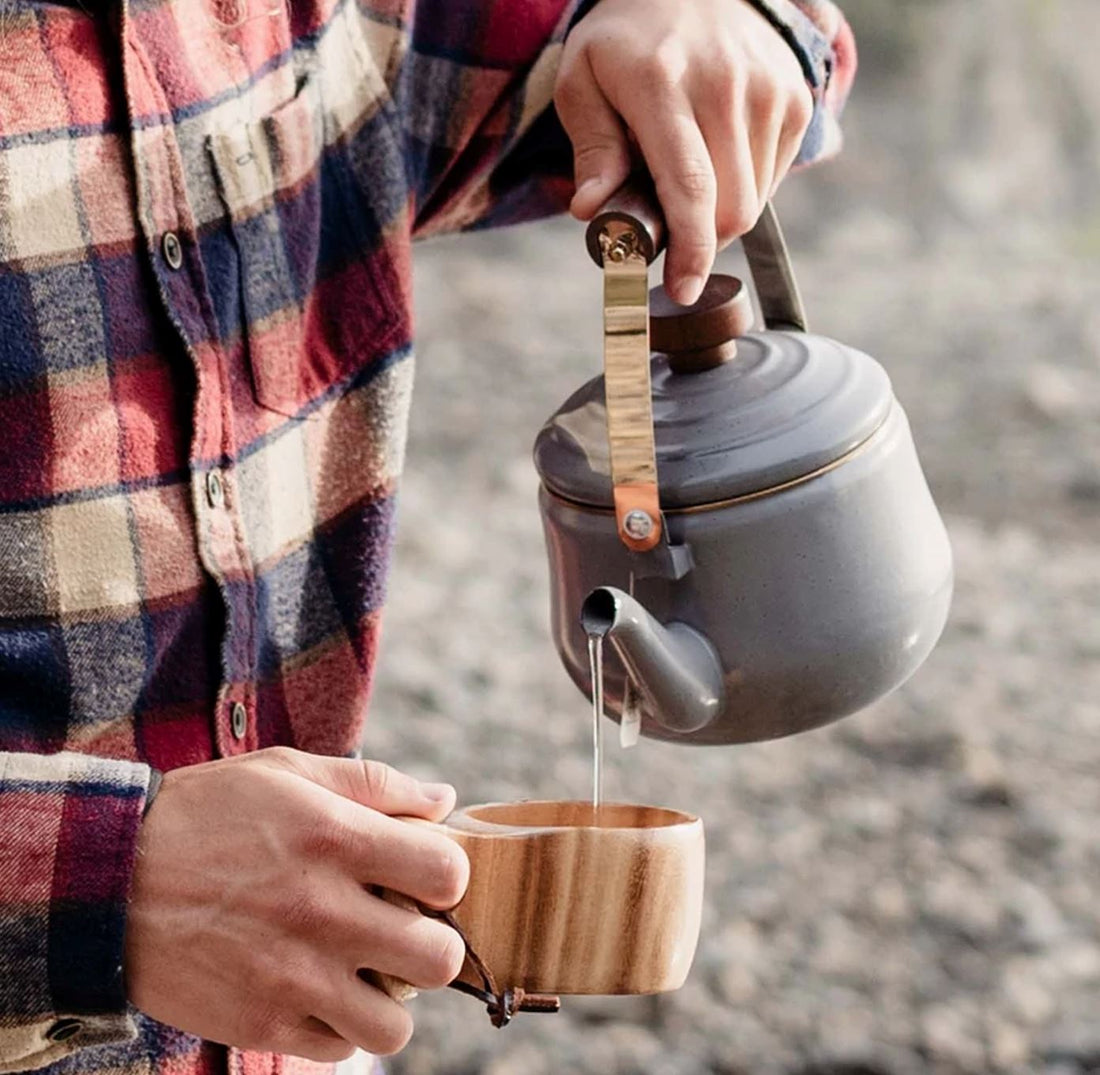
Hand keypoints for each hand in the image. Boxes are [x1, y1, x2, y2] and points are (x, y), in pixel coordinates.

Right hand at [125, 748, 468, 1058]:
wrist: (109, 880)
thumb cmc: (209, 814)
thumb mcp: (288, 772)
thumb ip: (375, 783)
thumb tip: (445, 800)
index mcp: (336, 839)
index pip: (448, 872)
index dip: (448, 876)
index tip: (424, 876)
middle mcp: (322, 912)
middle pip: (438, 958)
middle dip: (433, 944)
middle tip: (404, 930)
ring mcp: (292, 975)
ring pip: (395, 1025)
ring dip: (391, 1000)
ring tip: (367, 972)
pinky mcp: (260, 1024)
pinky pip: (338, 1050)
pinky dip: (340, 1027)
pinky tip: (321, 991)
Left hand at [556, 0, 813, 303]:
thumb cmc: (626, 42)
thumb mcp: (583, 82)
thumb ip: (591, 149)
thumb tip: (592, 213)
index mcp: (662, 84)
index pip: (690, 186)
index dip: (691, 251)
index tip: (683, 290)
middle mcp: (725, 85)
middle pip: (730, 208)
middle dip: (698, 240)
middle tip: (665, 223)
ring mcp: (769, 89)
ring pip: (754, 201)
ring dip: (719, 216)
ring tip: (687, 177)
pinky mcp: (796, 97)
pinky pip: (773, 179)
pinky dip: (743, 190)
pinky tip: (716, 159)